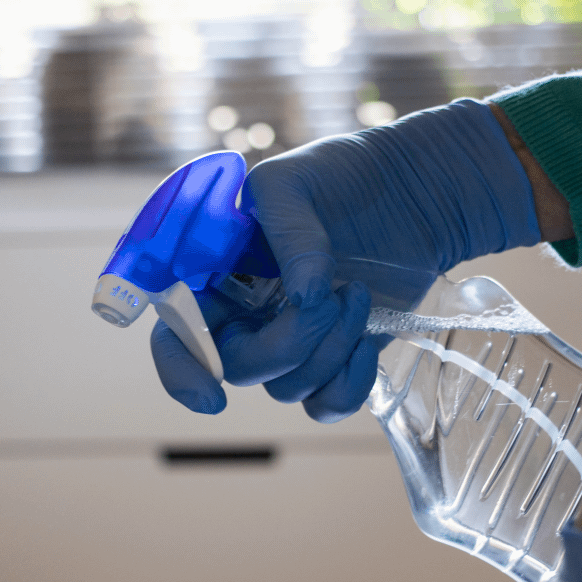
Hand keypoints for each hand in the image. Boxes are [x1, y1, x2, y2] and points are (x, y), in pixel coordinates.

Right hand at [154, 99, 540, 421]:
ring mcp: (285, 342)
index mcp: (212, 274)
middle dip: (289, 342)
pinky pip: (325, 404)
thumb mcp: (294, 185)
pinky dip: (349, 384)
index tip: (215, 397)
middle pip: (238, 367)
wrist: (405, 192)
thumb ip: (288, 233)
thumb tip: (305, 299)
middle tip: (330, 298)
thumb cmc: (336, 177)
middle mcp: (240, 316)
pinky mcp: (330, 360)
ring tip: (356, 291)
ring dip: (330, 348)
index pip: (176, 332)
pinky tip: (367, 343)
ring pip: (286, 388)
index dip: (183, 370)